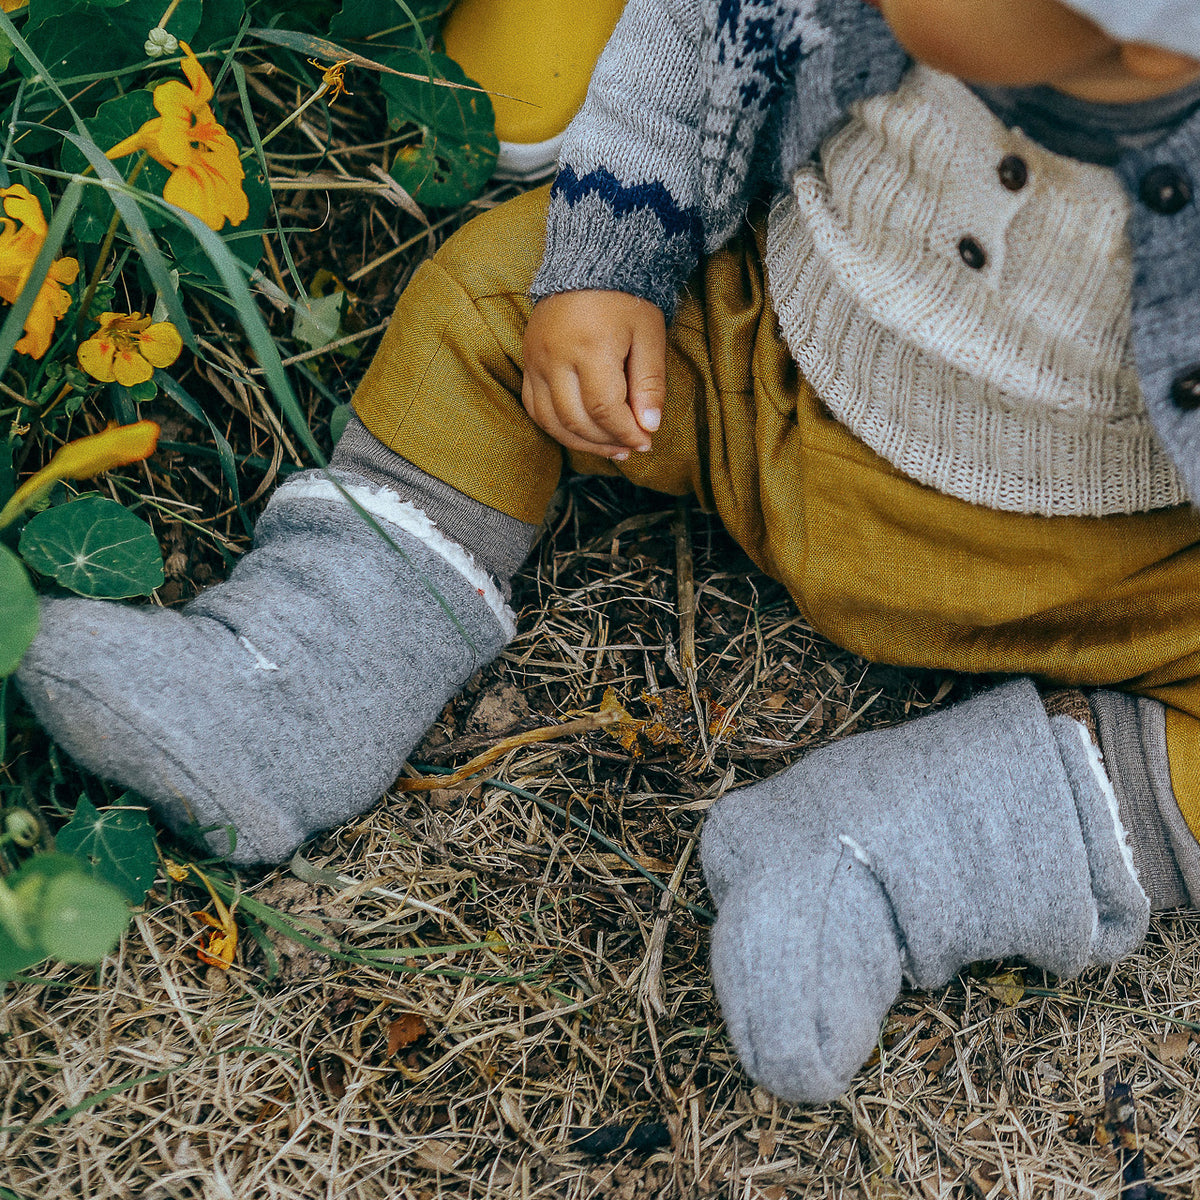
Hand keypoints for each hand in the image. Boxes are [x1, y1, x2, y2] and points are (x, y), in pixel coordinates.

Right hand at [522, 290, 665, 458]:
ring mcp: (536, 360)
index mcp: (590, 347)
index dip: (626, 432)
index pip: (604, 409)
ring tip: (610, 447)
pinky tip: (581, 433)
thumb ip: (650, 383)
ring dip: (581, 442)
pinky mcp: (527, 361)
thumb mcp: (649, 336)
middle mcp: (556, 357)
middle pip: (577, 419)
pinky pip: (535, 408)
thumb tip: (649, 426)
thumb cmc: (626, 298)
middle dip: (607, 441)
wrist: (589, 263)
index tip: (645, 441)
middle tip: (631, 447)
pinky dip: (557, 427)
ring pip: (551, 420)